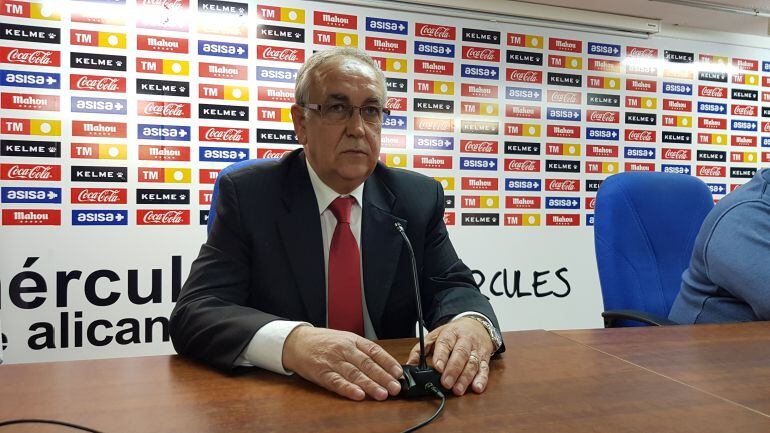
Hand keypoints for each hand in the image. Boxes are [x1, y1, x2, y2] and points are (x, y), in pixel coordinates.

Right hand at [282, 326, 402, 400]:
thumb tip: (384, 366)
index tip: (398, 373)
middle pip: (367, 364)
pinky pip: (337, 382)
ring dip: (370, 385)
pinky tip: (358, 395)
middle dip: (383, 377)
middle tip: (395, 388)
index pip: (374, 351)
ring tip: (382, 394)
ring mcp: (333, 361)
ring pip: (354, 374)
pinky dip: (348, 389)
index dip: (388, 363)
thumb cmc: (324, 342)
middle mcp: (344, 349)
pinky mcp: (322, 373)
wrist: (297, 342)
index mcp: (352, 340)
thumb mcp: (345, 339)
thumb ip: (362, 352)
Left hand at [406, 317, 493, 395]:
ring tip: (457, 390)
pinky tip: (477, 387)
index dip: (441, 356)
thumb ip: (422, 349)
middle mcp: (465, 340)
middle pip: (460, 354)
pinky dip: (482, 379)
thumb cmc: (454, 333)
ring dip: (465, 378)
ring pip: (472, 363)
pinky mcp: (485, 357)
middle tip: (446, 383)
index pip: (445, 343)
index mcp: (450, 333)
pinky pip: (485, 369)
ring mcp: (476, 349)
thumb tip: (410, 364)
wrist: (475, 325)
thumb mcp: (436, 335)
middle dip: (453, 370)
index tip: (437, 367)